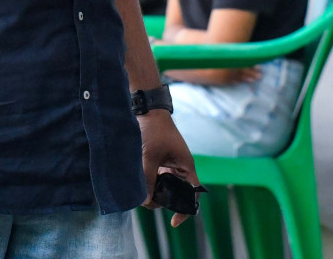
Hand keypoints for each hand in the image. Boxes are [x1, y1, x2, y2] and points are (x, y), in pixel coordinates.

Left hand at [138, 110, 199, 226]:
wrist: (148, 111)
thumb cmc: (154, 130)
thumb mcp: (149, 156)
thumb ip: (148, 179)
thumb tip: (145, 201)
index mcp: (186, 167)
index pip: (193, 194)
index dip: (186, 209)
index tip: (174, 222)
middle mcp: (180, 168)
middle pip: (176, 194)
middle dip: (163, 200)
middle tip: (146, 200)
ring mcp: (170, 165)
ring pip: (165, 187)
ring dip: (154, 191)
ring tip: (140, 189)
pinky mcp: (160, 162)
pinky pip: (158, 179)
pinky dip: (150, 183)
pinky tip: (139, 182)